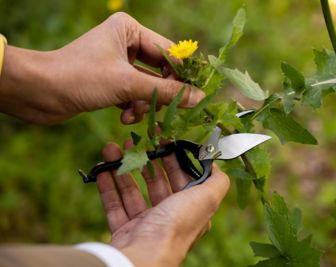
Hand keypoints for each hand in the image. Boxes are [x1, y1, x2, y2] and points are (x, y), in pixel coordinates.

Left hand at [0, 12, 203, 123]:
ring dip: (145, 103)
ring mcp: (119, 63)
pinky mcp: (112, 81)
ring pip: (148, 86)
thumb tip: (198, 97)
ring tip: (135, 114)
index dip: (183, 74)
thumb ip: (166, 91)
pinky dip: (133, 107)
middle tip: (169, 109)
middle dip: (160, 93)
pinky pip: (134, 94)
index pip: (170, 52)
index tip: (197, 94)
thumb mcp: (128, 83)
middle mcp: (126, 43)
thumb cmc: (80, 77)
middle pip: (160, 70)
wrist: (39, 92)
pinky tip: (125, 116)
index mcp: (130, 30)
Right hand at [96, 141, 229, 266]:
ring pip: (132, 191)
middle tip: (135, 141)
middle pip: (156, 183)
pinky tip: (101, 169)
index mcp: (189, 210)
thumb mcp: (206, 198)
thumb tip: (217, 164)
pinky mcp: (124, 231)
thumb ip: (217, 181)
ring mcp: (145, 225)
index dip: (173, 159)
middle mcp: (169, 218)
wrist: (144, 256)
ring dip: (123, 168)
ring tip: (113, 148)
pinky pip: (114, 205)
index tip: (162, 140)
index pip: (182, 179)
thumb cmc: (177, 225)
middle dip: (146, 160)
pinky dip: (108, 186)